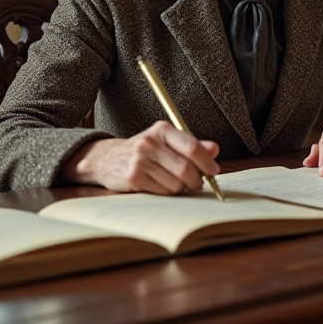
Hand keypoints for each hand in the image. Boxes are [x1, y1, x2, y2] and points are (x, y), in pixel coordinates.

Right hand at [61, 121, 219, 193]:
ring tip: (176, 183)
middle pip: (186, 168)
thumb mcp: (166, 141)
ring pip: (176, 183)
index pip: (192, 146)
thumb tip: (215, 149)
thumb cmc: (144, 150)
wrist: (107, 158)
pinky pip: (162, 192)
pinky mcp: (133, 178)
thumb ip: (191, 145)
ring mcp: (140, 161)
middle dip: (196, 180)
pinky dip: (168, 193)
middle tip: (197, 183)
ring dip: (181, 188)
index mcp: (162, 130)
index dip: (207, 161)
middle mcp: (150, 143)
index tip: (213, 170)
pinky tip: (162, 186)